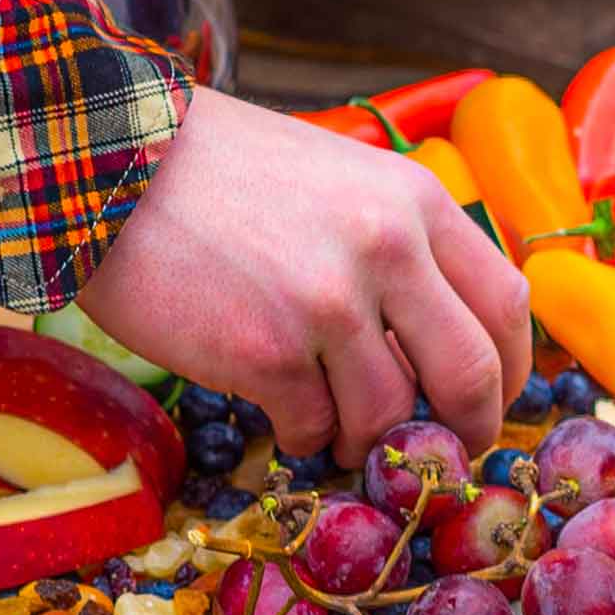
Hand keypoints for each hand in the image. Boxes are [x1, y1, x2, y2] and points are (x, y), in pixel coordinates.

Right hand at [81, 89, 532, 461]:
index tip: (484, 402)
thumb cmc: (218, 174)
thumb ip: (397, 245)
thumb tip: (439, 341)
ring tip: (328, 424)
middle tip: (434, 452)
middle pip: (472, 375)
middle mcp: (386, 249)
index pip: (507, 303)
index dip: (508, 371)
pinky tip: (275, 411)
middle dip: (461, 430)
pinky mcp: (267, 354)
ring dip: (363, 439)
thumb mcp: (338, 179)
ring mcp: (328, 304)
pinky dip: (299, 437)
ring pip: (388, 417)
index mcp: (414, 201)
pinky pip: (311, 429)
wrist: (106, 162)